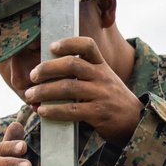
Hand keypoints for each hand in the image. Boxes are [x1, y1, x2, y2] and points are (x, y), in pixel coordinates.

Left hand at [24, 37, 142, 147]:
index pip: (87, 45)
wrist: (136, 122)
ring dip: (45, 91)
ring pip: (68, 88)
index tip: (52, 47)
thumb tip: (51, 78)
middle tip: (32, 75)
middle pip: (72, 65)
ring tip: (30, 95)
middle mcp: (102, 77)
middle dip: (48, 69)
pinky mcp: (99, 113)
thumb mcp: (105, 81)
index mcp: (102, 66)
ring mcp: (101, 94)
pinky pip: (72, 110)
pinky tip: (42, 111)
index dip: (68, 43)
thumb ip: (85, 75)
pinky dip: (54, 110)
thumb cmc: (113, 102)